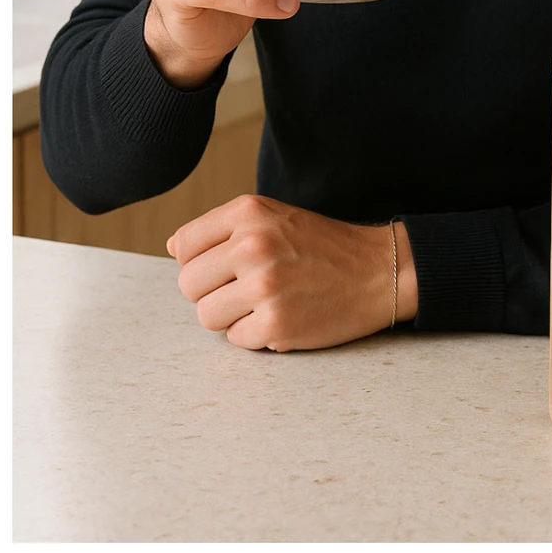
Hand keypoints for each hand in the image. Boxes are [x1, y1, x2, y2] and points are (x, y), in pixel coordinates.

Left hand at [166, 194, 417, 349]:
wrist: (378, 271)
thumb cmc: (323, 245)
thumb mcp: (274, 216)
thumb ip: (223, 228)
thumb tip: (173, 248)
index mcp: (249, 212)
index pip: (184, 245)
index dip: (201, 261)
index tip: (226, 266)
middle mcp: (253, 245)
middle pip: (189, 285)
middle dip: (213, 292)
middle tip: (246, 289)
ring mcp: (264, 286)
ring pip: (207, 316)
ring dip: (231, 317)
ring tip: (264, 303)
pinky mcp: (276, 324)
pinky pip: (236, 339)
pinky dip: (256, 335)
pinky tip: (283, 317)